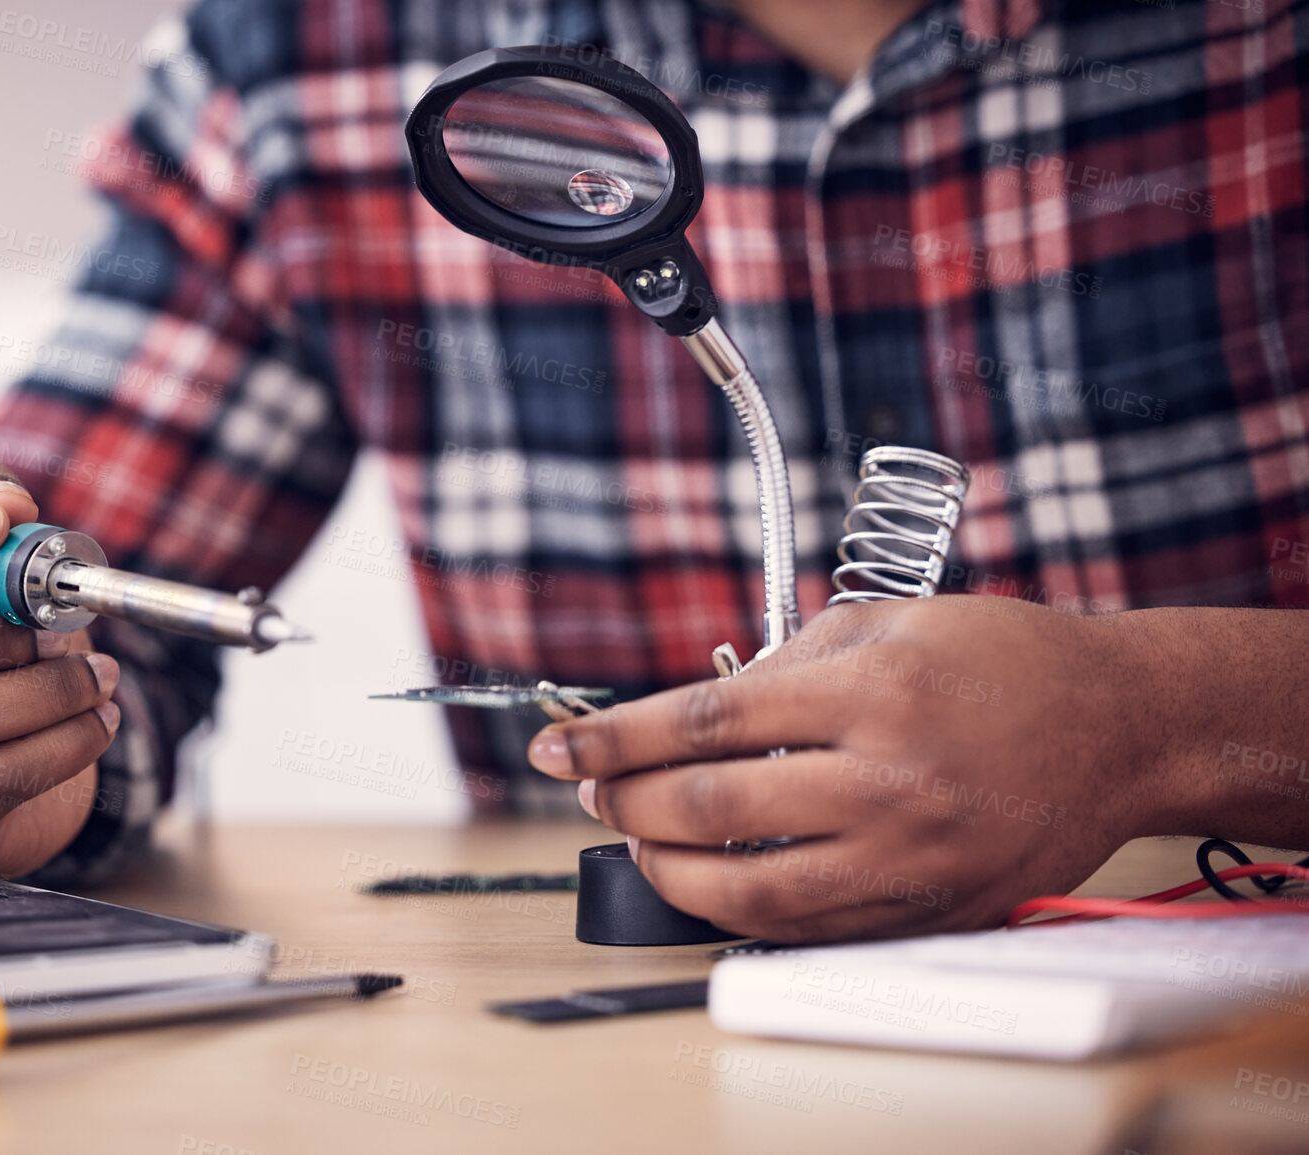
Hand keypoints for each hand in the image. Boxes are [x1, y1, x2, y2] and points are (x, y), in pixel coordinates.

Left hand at [527, 597, 1168, 942]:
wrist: (1122, 729)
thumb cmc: (1008, 662)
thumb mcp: (891, 622)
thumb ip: (786, 661)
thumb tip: (695, 712)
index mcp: (872, 693)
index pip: (704, 722)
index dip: (615, 737)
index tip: (560, 747)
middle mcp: (887, 781)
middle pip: (708, 809)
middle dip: (624, 801)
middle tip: (593, 787)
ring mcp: (909, 858)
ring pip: (747, 891)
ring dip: (667, 870)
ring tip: (640, 840)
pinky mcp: (928, 910)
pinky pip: (809, 928)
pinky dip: (740, 909)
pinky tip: (710, 881)